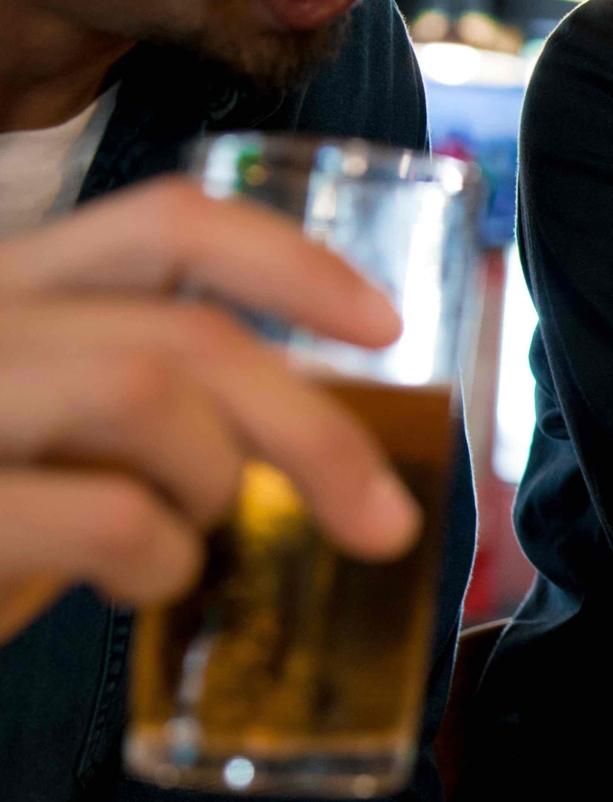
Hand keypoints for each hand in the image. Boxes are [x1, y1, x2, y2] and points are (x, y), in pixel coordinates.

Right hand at [0, 179, 417, 641]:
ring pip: (146, 390)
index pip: (168, 218)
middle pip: (186, 330)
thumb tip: (318, 440)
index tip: (385, 327)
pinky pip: (108, 513)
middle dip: (316, 429)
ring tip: (197, 540)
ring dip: (217, 482)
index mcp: (11, 285)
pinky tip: (144, 583)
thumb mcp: (46, 430)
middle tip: (384, 519)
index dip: (294, 263)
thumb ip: (147, 406)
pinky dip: (164, 558)